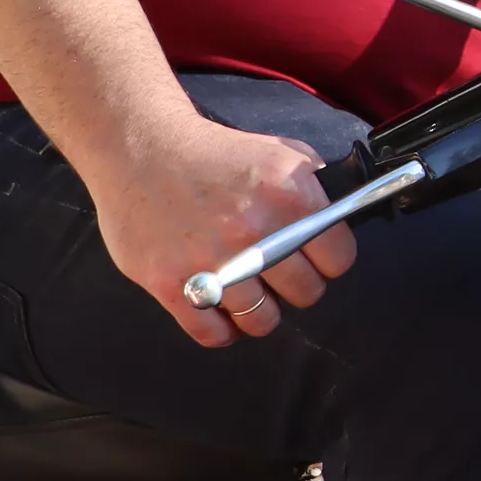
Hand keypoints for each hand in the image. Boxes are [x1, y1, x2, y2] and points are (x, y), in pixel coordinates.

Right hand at [80, 109, 358, 348]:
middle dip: (297, 285)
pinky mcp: (171, 283)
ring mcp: (211, 261)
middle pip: (305, 293)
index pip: (338, 258)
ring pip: (262, 320)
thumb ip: (314, 186)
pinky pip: (213, 334)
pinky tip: (222, 310)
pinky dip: (222, 329)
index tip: (316, 256)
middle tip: (280, 273)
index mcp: (288, 195)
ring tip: (250, 292)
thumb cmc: (212, 153)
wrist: (140, 147)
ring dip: (260, 310)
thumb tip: (340, 217)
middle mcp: (254, 231)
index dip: (329, 259)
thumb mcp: (279, 150)